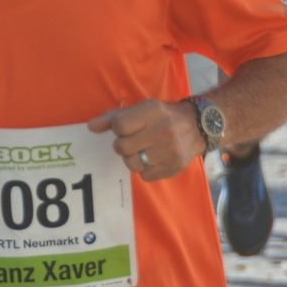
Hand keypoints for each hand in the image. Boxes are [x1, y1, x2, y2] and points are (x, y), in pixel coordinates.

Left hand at [88, 99, 203, 181]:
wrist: (196, 126)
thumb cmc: (160, 116)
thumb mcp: (139, 110)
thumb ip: (112, 118)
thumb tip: (90, 126)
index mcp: (152, 112)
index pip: (119, 126)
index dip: (117, 129)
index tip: (124, 128)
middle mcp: (163, 131)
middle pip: (123, 148)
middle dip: (122, 146)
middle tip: (131, 142)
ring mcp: (170, 150)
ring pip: (132, 164)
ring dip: (131, 159)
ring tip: (139, 151)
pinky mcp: (175, 167)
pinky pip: (145, 176)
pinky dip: (144, 170)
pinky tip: (152, 159)